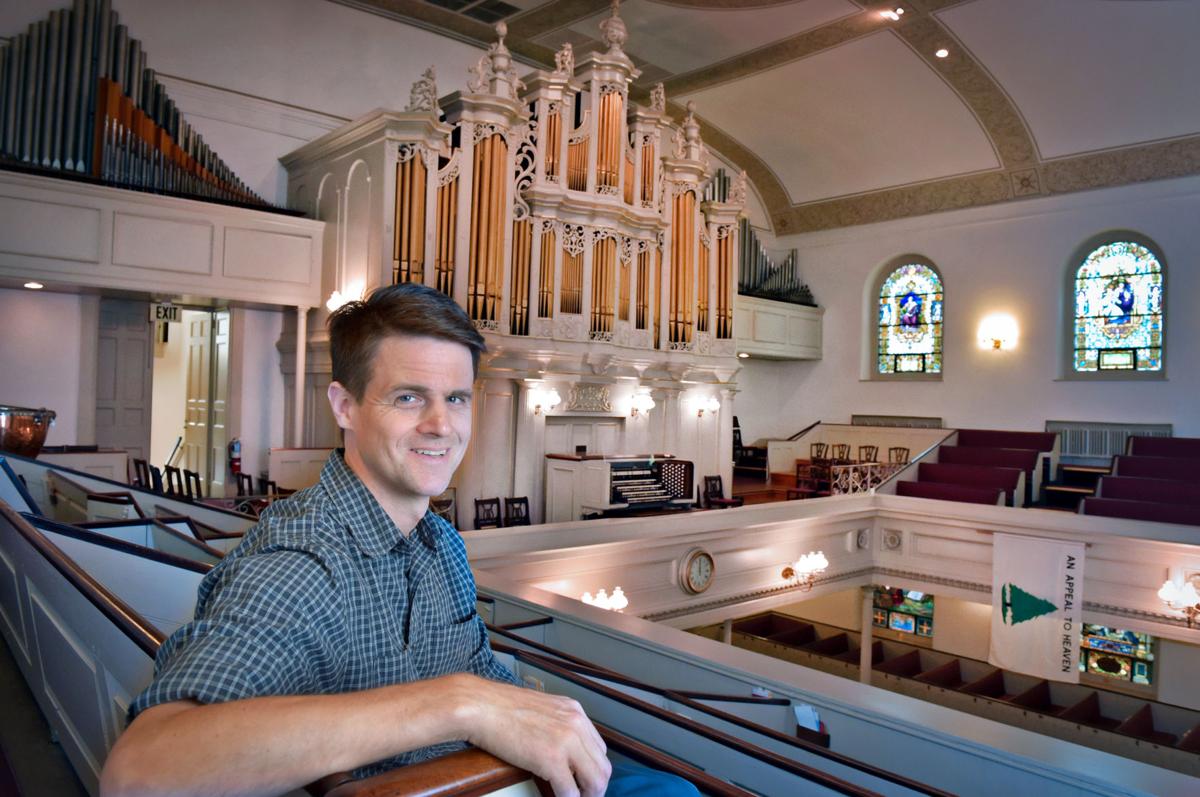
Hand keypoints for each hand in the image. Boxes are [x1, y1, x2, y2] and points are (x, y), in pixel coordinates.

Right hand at [452, 675, 610, 796]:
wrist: (480, 705)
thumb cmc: (499, 707)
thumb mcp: (540, 708)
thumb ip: (556, 724)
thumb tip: (559, 748)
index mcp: (574, 710)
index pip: (598, 747)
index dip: (593, 768)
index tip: (585, 780)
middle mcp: (576, 723)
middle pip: (602, 765)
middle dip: (596, 786)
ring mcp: (566, 741)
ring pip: (595, 780)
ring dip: (588, 795)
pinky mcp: (551, 759)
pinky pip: (570, 791)